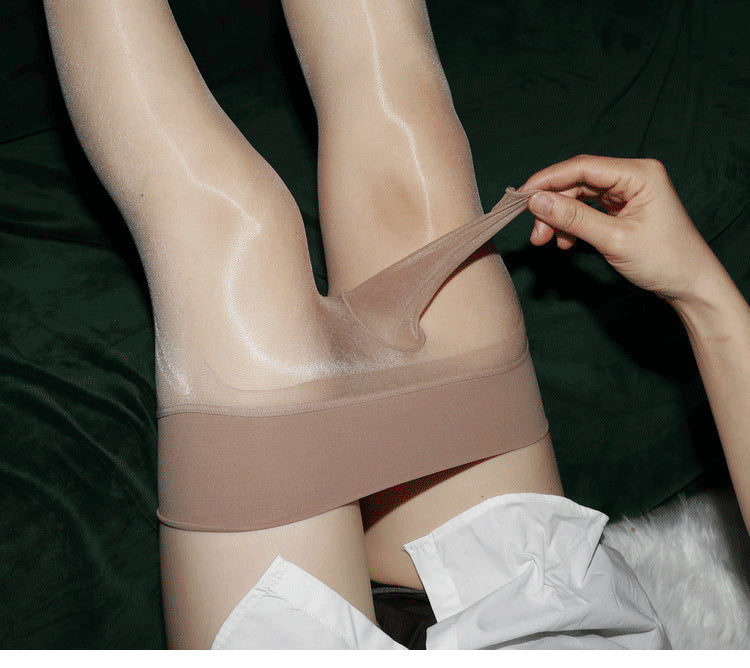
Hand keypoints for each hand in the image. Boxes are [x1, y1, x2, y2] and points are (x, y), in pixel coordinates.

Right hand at [519, 155, 720, 304]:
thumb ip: (573, 218)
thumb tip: (536, 201)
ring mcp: (627, 193)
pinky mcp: (622, 209)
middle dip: (553, 207)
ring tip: (547, 242)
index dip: (548, 180)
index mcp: (638, 174)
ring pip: (579, 198)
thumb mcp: (613, 239)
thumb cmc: (664, 260)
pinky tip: (566, 243)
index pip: (583, 167)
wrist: (690, 285)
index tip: (522, 196)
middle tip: (536, 233)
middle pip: (578, 182)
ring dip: (559, 219)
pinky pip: (587, 211)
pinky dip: (572, 226)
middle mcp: (632, 177)